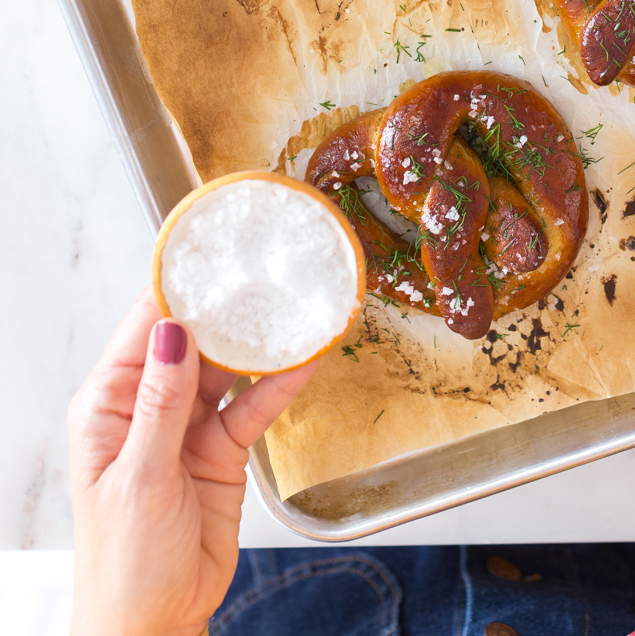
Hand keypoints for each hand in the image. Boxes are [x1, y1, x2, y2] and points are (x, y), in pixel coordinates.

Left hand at [69, 287, 315, 635]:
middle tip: (264, 269)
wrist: (152, 625)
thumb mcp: (139, 479)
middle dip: (226, 306)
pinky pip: (254, 404)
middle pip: (191, 337)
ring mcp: (187, 424)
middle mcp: (148, 404)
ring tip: (294, 304)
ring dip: (258, 340)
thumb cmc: (122, 564)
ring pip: (228, 366)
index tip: (212, 255)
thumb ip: (160, 403)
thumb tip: (169, 332)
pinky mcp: (223, 448)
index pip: (144, 326)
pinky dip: (280, 382)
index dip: (177, 288)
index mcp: (109, 403)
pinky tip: (305, 359)